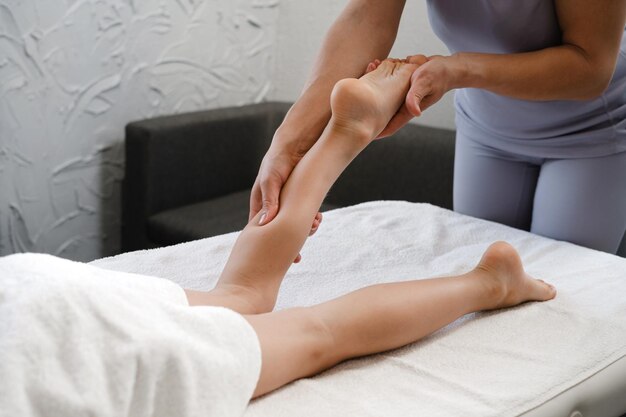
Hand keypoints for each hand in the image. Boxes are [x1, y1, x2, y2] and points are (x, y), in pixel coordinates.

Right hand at [249, 147, 322, 262]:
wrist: (295, 144)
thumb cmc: (277, 161)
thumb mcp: (270, 181)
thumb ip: (269, 201)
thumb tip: (264, 223)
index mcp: (259, 204)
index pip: (260, 231)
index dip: (267, 245)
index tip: (277, 257)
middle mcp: (272, 206)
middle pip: (278, 231)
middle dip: (290, 240)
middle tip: (300, 250)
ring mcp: (286, 203)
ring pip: (293, 224)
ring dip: (303, 229)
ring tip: (313, 227)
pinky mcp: (300, 198)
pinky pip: (304, 214)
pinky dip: (310, 218)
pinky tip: (318, 218)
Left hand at [368, 54, 456, 137]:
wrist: (447, 67)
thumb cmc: (438, 75)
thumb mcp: (425, 82)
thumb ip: (416, 96)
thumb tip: (414, 112)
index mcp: (408, 110)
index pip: (390, 126)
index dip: (376, 132)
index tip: (361, 136)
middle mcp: (403, 106)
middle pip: (382, 115)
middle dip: (367, 112)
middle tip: (351, 107)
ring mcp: (402, 97)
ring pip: (382, 100)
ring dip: (371, 91)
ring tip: (360, 78)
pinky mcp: (401, 88)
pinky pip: (386, 87)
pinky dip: (378, 79)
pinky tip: (372, 66)